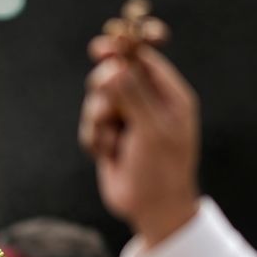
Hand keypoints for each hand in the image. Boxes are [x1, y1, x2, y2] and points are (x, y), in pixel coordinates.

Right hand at [79, 36, 199, 245]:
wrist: (151, 209)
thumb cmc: (162, 168)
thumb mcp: (151, 128)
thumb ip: (132, 94)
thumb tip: (114, 66)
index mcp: (168, 95)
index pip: (143, 59)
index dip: (122, 50)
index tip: (102, 47)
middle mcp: (146, 103)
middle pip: (113, 75)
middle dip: (104, 92)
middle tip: (106, 105)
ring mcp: (126, 119)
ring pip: (96, 100)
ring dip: (98, 120)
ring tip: (110, 141)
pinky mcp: (107, 136)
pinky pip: (88, 124)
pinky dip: (94, 138)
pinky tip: (106, 154)